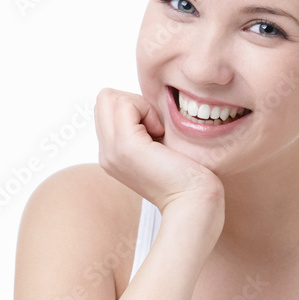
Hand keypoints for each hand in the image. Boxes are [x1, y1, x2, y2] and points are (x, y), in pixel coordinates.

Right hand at [94, 87, 224, 226]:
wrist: (194, 201)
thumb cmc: (187, 175)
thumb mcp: (158, 146)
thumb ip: (143, 127)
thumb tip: (141, 102)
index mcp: (112, 155)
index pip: (106, 108)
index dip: (133, 108)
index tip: (156, 130)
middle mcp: (106, 154)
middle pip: (104, 99)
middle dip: (133, 103)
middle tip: (156, 129)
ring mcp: (111, 151)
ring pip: (110, 98)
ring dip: (140, 107)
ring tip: (158, 133)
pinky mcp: (124, 146)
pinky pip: (125, 104)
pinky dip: (147, 111)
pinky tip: (161, 134)